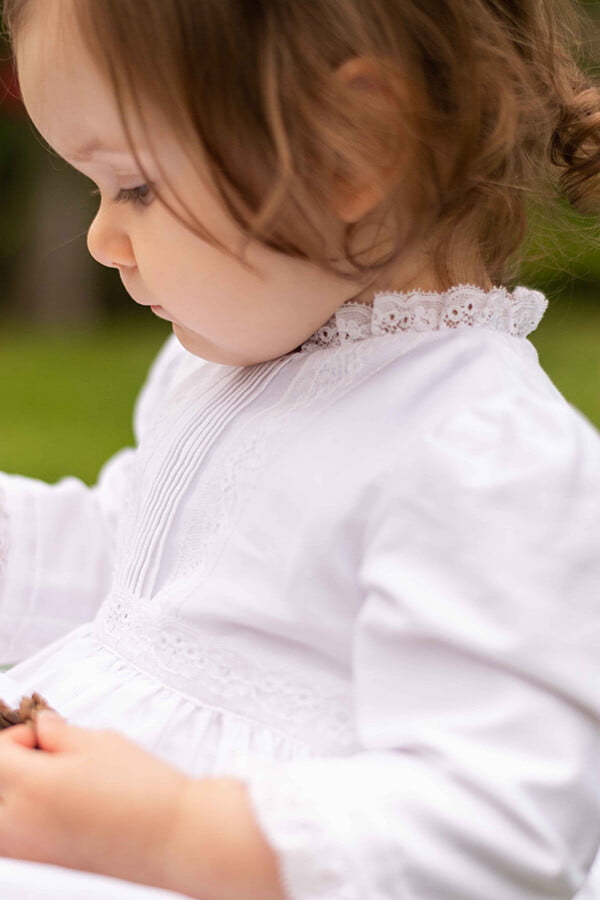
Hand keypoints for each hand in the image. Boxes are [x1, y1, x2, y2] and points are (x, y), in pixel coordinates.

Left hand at [0, 712, 189, 888]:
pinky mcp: (41, 867)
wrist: (172, 837)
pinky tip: (61, 808)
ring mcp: (27, 852)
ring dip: (15, 794)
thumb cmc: (143, 789)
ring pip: (0, 817)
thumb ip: (59, 733)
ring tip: (55, 783)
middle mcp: (18, 824)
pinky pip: (13, 838)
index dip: (17, 737)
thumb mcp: (101, 742)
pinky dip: (24, 819)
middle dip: (13, 766)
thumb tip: (41, 727)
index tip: (43, 737)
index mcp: (31, 786)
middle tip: (49, 758)